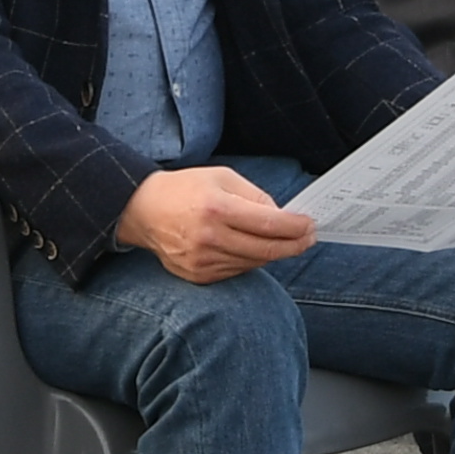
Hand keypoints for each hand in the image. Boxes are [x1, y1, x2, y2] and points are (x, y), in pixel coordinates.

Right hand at [122, 163, 315, 285]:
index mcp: (217, 208)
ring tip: (281, 239)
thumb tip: (283, 217)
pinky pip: (237, 270)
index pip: (269, 224)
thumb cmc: (186, 189)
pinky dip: (251, 260)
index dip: (296, 227)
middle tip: (308, 238)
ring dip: (273, 252)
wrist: (144, 210)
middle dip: (294, 245)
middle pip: (267, 250)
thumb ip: (256, 196)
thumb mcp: (223, 177)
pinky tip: (251, 247)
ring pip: (254, 263)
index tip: (310, 225)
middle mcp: (209, 238)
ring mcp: (202, 261)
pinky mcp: (198, 276)